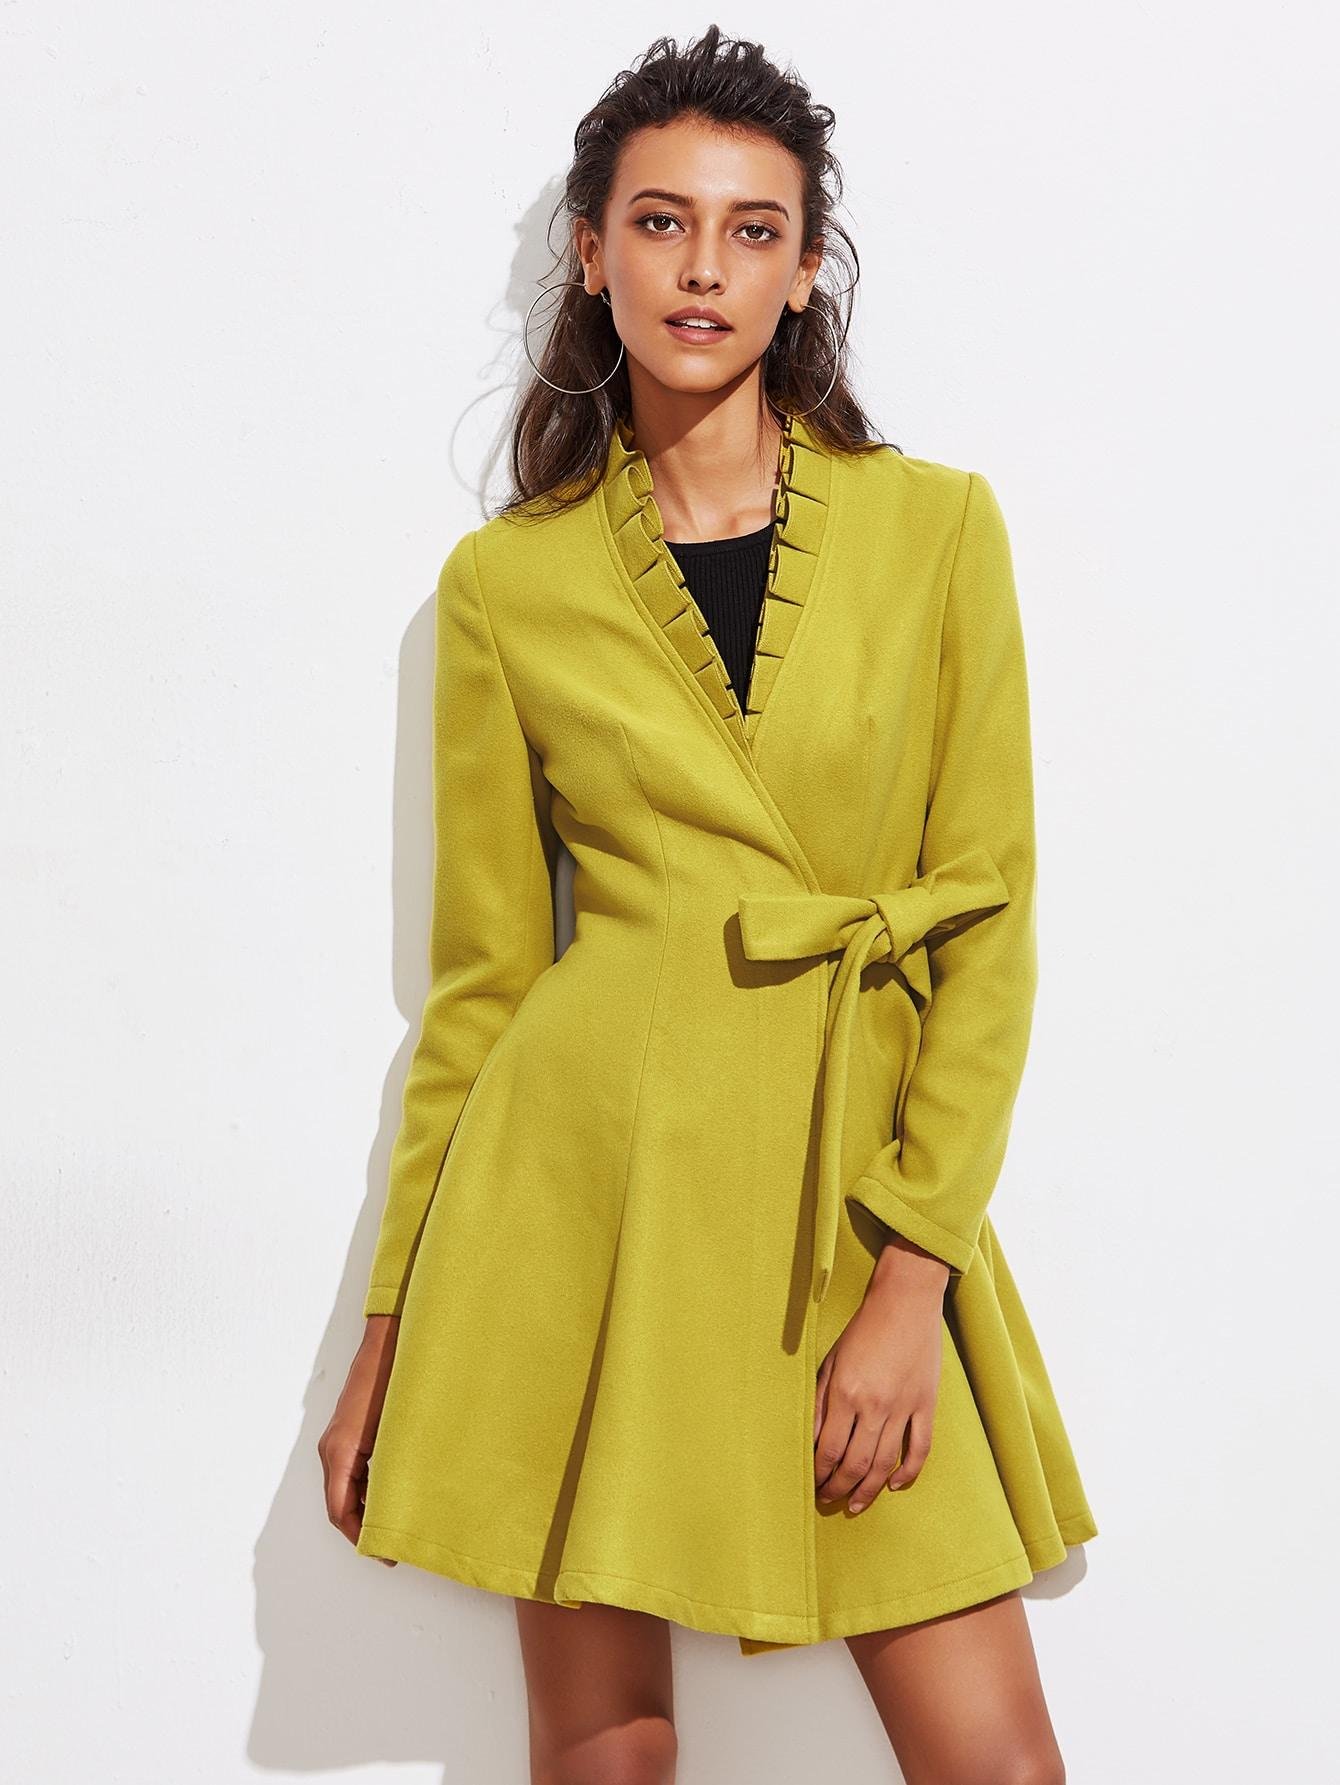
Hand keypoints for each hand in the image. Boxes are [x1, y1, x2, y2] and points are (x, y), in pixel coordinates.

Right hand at [318, 1314, 400, 1563]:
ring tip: (393, 1526)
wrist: (390, 1343)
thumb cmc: (394, 1381)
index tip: (383, 1553)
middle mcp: (332, 1449)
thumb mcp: (395, 1433)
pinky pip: (351, 1472)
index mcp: (340, 1452)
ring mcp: (338, 1441)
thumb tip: (398, 1509)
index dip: (360, 1535)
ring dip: (364, 1510)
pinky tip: (390, 1496)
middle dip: (362, 1527)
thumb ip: (392, 1472)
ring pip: (345, 1488)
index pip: (341, 1510)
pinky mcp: (349, 1433)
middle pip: (340, 1503)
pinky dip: (365, 1490)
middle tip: (391, 1548)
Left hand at [813, 1239, 948, 1514]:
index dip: (820, 1474)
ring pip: (885, 1465)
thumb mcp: (830, 1362)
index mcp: (846, 1393)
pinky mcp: (926, 1405)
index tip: (813, 1484)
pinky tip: (893, 1486)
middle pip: (856, 1465)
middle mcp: (874, 1405)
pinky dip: (907, 1473)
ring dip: (868, 1491)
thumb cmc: (863, 1330)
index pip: (829, 1450)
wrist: (905, 1302)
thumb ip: (820, 1403)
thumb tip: (811, 1442)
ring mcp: (904, 1407)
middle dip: (839, 1489)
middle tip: (829, 1499)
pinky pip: (919, 1450)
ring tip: (855, 1505)